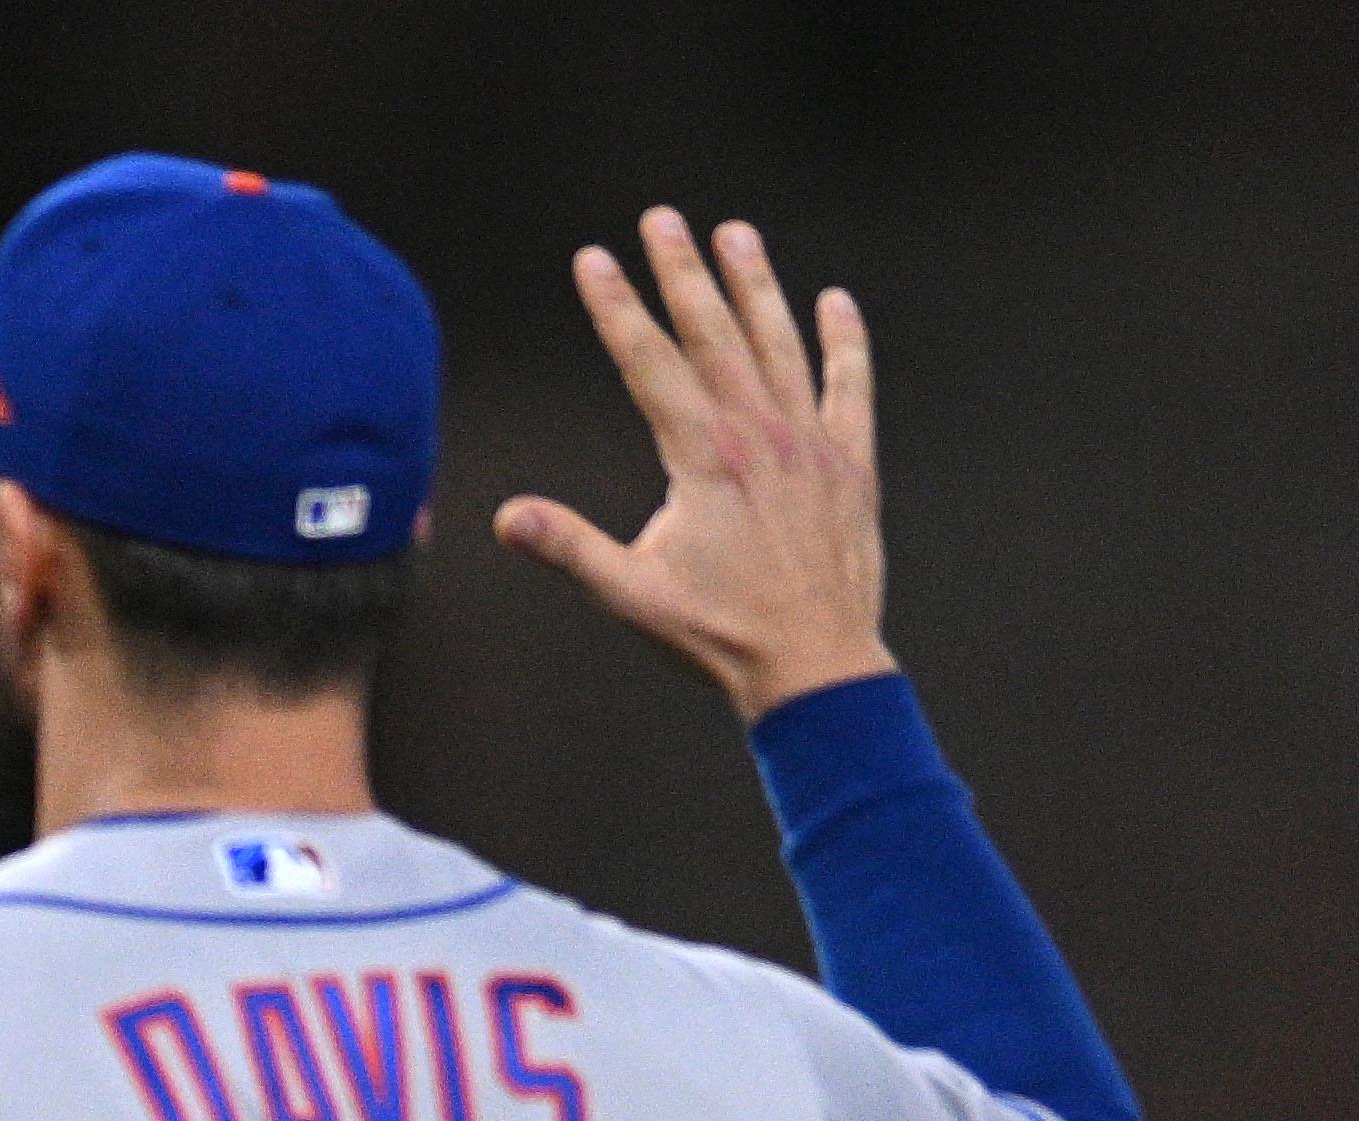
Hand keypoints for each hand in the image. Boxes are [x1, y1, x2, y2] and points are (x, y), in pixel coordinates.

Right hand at [495, 209, 896, 724]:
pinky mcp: (851, 463)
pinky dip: (844, 342)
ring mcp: (810, 443)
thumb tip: (507, 517)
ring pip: (779, 344)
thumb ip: (570, 547)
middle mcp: (759, 436)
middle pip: (713, 335)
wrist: (816, 663)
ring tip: (735, 233)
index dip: (617, 308)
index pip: (649, 364)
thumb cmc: (720, 635)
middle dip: (681, 272)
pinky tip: (835, 303)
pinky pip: (850, 386)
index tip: (594, 259)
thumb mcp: (632, 596)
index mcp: (702, 460)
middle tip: (661, 219)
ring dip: (755, 285)